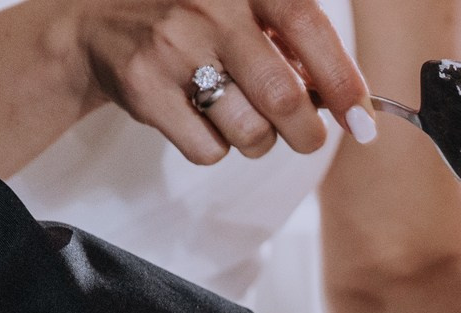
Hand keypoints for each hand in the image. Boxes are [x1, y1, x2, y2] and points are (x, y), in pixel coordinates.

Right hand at [64, 0, 375, 163]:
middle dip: (307, 133)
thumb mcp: (242, 7)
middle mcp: (209, 7)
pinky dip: (215, 147)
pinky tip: (200, 118)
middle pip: (284, 97)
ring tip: (240, 117)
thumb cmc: (191, 18)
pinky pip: (208, 149)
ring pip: (249, 131)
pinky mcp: (144, 87)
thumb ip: (290, 40)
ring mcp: (173, 46)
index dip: (343, 82)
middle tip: (306, 137)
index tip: (362, 122)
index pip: (308, 27)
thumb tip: (345, 101)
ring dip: (258, 141)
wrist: (98, 20)